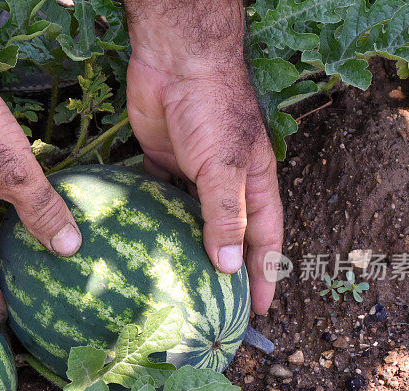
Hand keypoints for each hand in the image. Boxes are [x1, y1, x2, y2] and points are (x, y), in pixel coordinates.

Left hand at [125, 4, 282, 314]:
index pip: (264, 240)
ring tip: (175, 286)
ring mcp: (193, 174)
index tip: (257, 310)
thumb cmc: (213, 109)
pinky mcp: (162, 163)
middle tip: (214, 308)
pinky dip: (155, 222)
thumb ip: (225, 215)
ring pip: (192, 222)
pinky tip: (144, 245)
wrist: (175, 62)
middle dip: (224, 271)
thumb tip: (227, 267)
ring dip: (186, 249)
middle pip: (228, 236)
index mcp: (255, 185)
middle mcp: (227, 184)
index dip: (263, 275)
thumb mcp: (224, 166)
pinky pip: (160, 201)